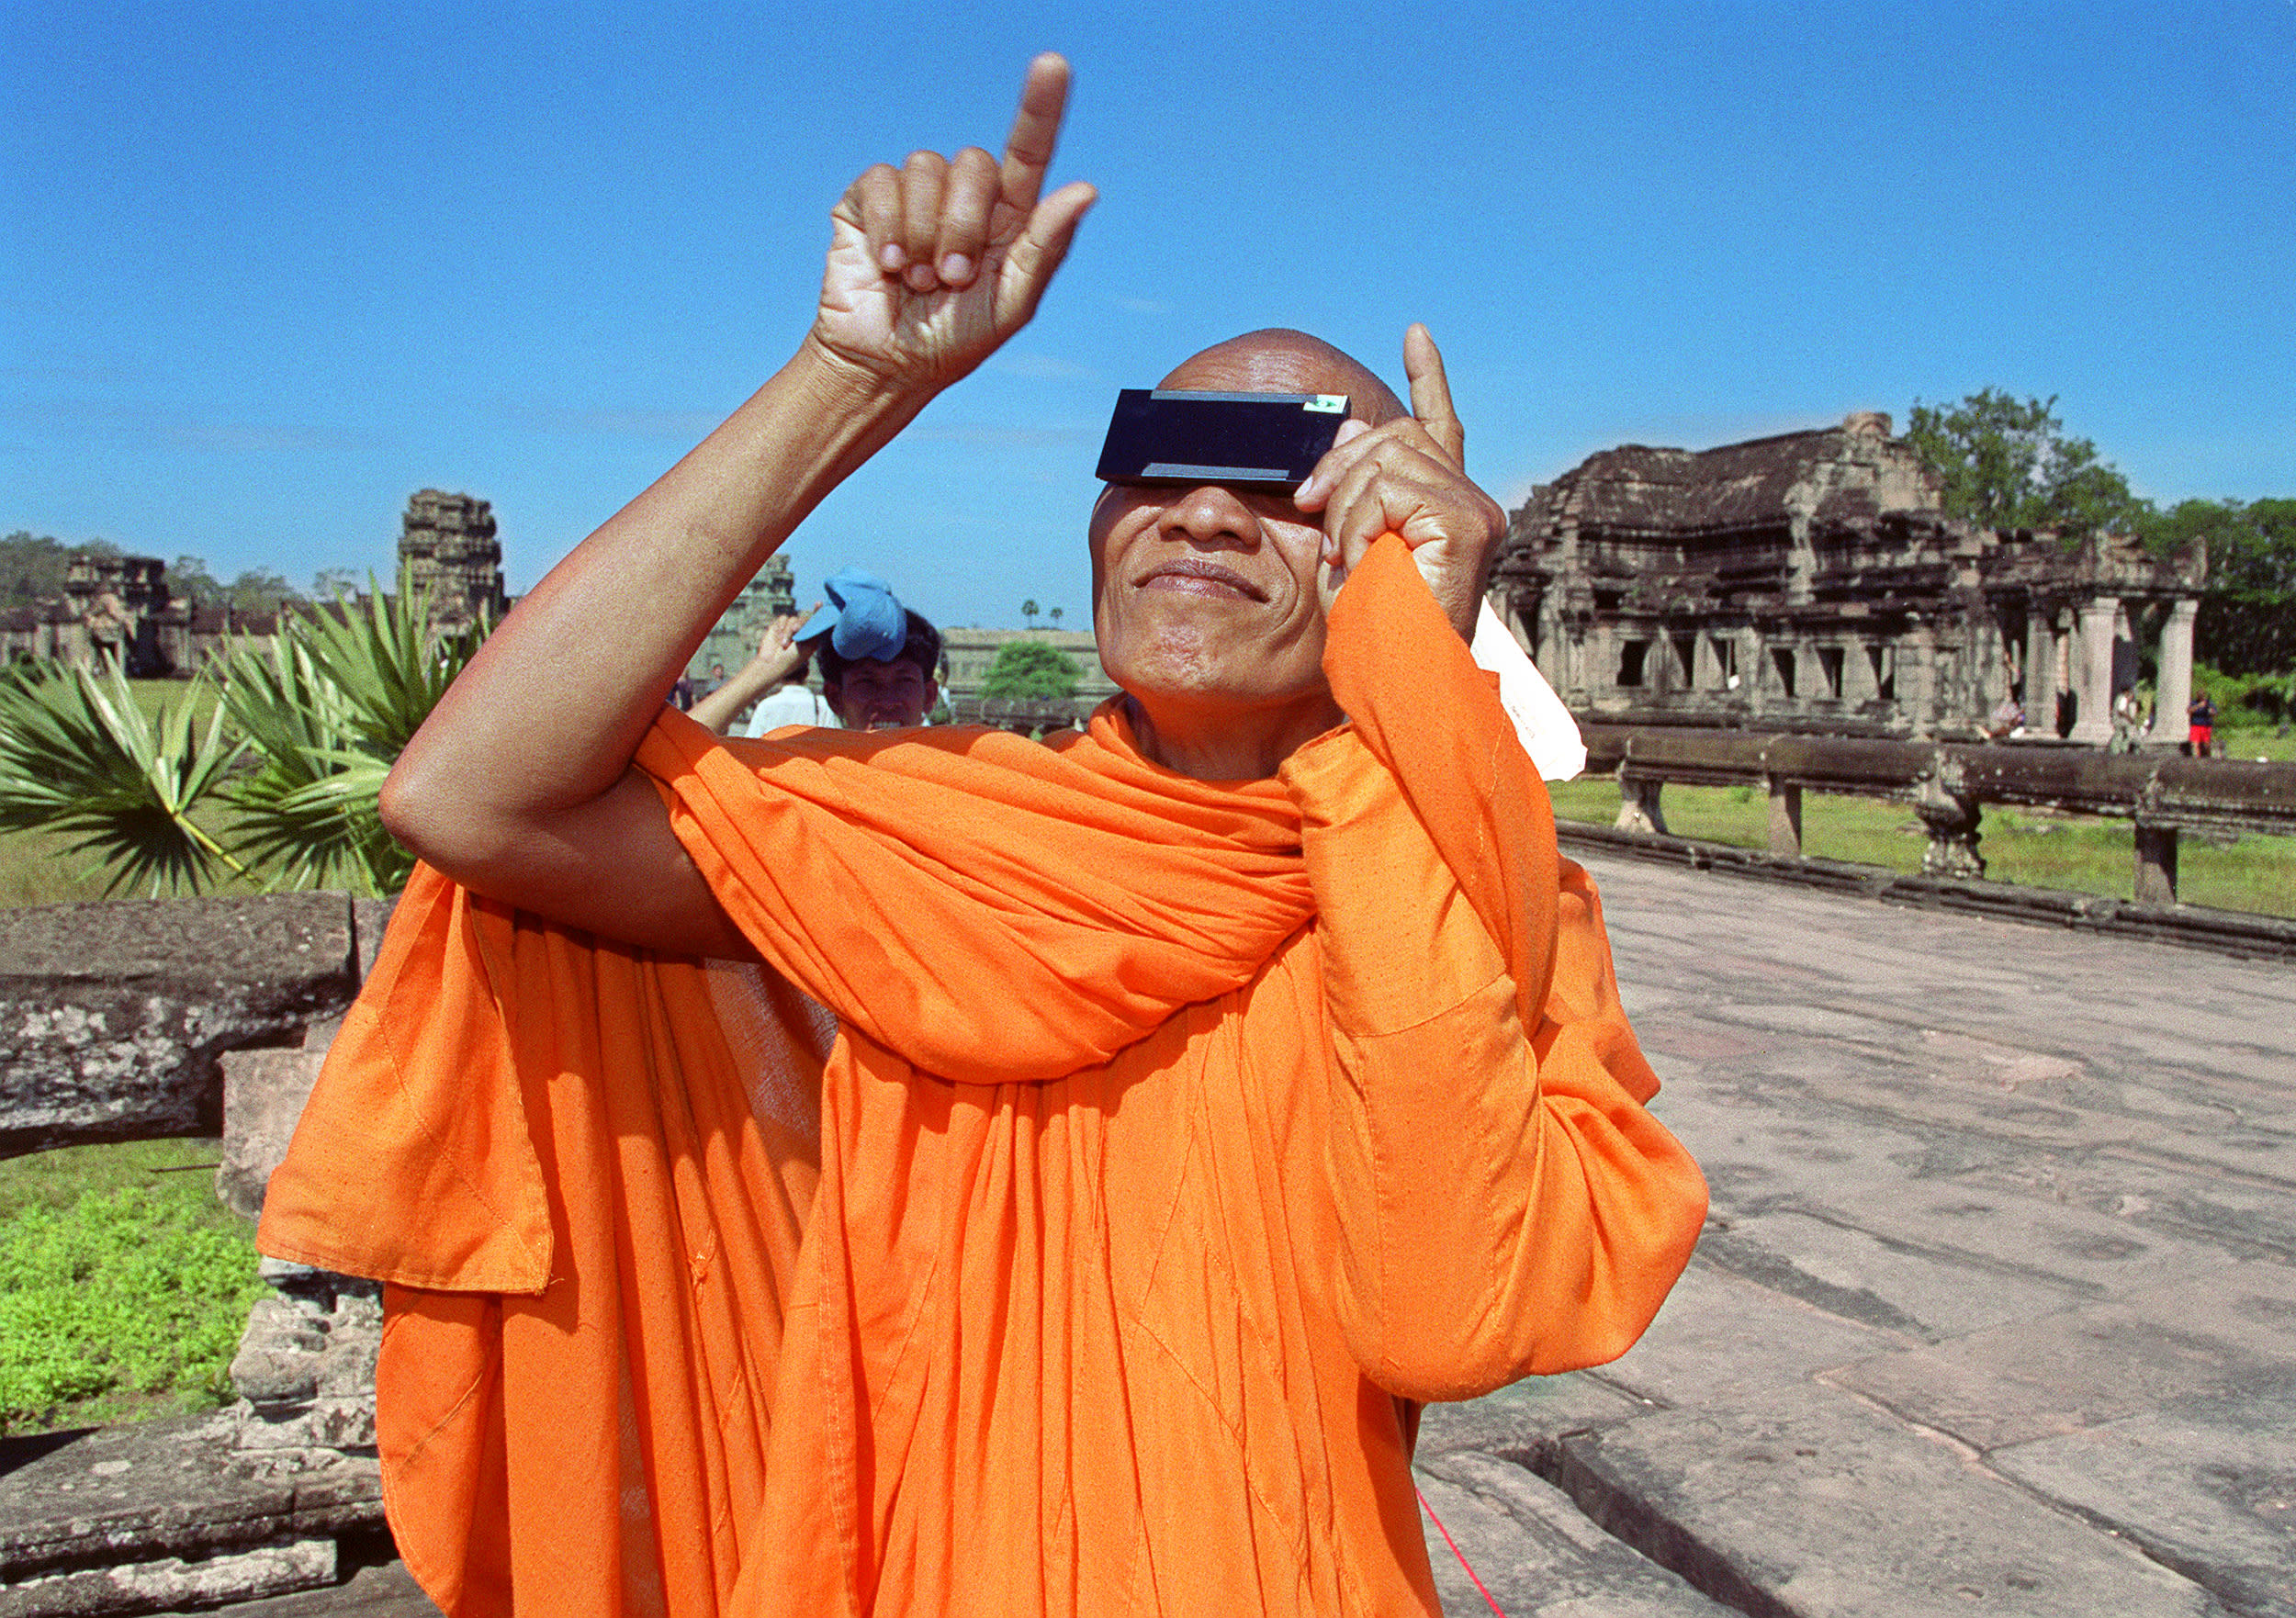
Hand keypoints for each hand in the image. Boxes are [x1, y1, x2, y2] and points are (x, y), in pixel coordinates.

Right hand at [746, 606, 818, 689]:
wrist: (772, 663)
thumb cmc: (792, 659)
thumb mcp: (807, 646)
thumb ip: (813, 631)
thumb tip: (818, 618)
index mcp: (810, 637)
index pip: (815, 622)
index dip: (818, 612)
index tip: (819, 604)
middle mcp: (800, 631)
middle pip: (803, 618)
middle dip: (800, 623)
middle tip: (795, 630)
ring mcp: (788, 628)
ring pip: (792, 619)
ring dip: (788, 631)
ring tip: (784, 644)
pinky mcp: (778, 626)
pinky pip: (783, 619)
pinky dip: (781, 627)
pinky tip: (779, 637)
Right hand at [809, 54, 1097, 394]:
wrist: (887, 365)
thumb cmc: (955, 341)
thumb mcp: (1011, 304)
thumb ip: (1046, 248)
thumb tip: (1086, 188)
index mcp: (1009, 217)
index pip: (1029, 151)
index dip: (1040, 109)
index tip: (1052, 66)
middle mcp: (964, 197)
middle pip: (974, 163)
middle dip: (962, 226)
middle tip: (953, 278)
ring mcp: (915, 194)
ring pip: (927, 168)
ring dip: (924, 236)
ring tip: (919, 279)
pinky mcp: (869, 199)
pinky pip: (883, 181)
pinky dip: (888, 230)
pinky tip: (886, 267)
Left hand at [1293, 325, 1505, 640]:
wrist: (1392, 682)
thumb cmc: (1371, 634)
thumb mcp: (1347, 546)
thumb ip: (1354, 488)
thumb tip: (1346, 428)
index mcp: (1447, 508)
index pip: (1440, 427)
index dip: (1428, 377)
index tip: (1414, 334)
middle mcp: (1473, 506)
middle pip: (1395, 434)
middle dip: (1339, 468)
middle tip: (1311, 511)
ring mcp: (1476, 513)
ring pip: (1385, 458)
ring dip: (1346, 507)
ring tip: (1349, 557)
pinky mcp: (1467, 524)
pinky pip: (1387, 488)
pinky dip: (1358, 522)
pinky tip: (1361, 558)